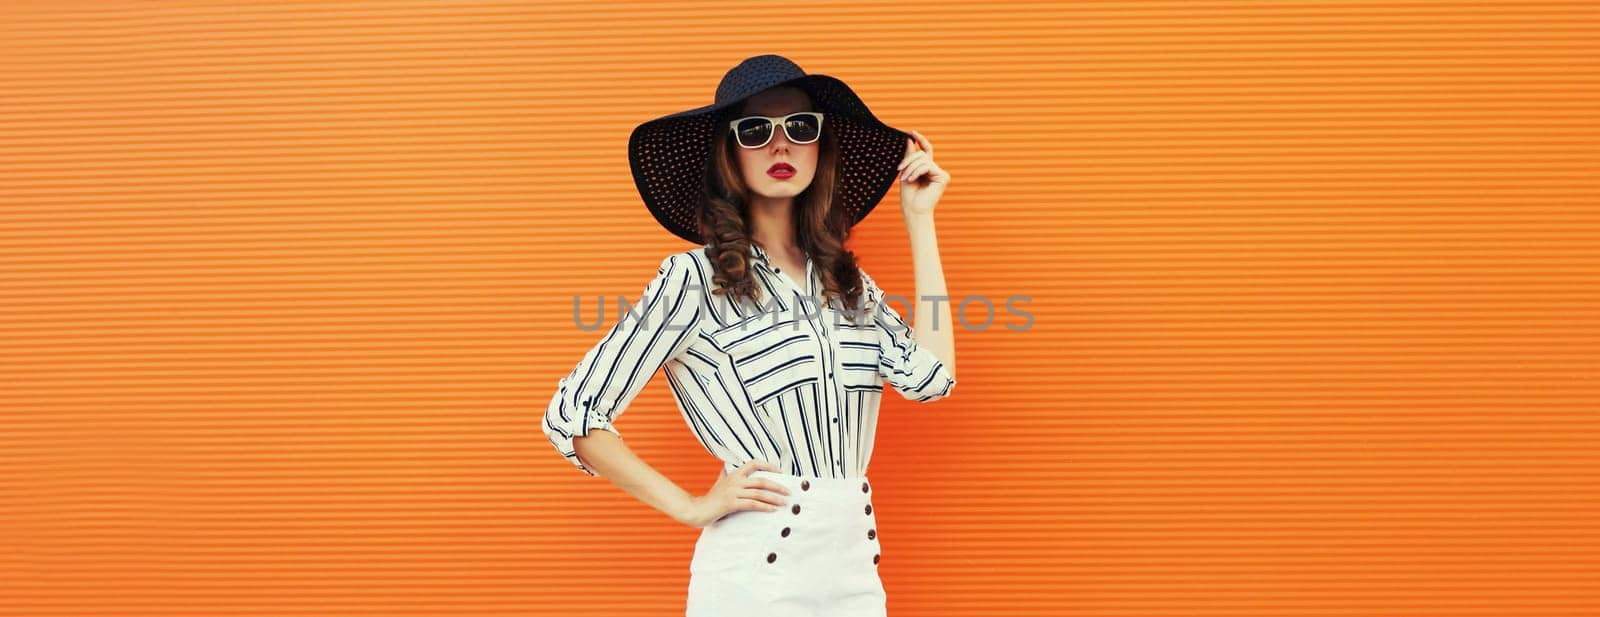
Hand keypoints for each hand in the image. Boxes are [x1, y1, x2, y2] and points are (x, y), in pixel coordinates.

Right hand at [676, 460, 791, 528]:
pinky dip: (764, 507)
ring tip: (785, 503)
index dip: (769, 466)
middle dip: (778, 485)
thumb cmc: (711, 499)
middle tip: (789, 491)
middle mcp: (735, 481)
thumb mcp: (720, 483)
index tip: (780, 473)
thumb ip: (727, 475)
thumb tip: (728, 467)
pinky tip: (773, 510)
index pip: (754, 463)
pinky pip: (752, 504)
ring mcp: (733, 492)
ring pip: (759, 493)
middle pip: (761, 480)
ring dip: (774, 498)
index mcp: (734, 474)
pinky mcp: (731, 504)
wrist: (696, 510)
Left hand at [896, 129, 949, 217]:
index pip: (925, 150)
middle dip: (908, 160)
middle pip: (921, 154)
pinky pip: (927, 166)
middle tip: (899, 169)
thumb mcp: (906, 171)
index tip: (911, 132)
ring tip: (904, 178)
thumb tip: (909, 140)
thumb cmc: (908, 194)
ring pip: (923, 159)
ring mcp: (940, 173)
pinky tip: (911, 179)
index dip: (920, 140)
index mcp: (926, 168)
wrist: (913, 209)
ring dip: (910, 168)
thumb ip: (909, 156)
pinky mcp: (943, 177)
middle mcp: (935, 169)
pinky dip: (916, 171)